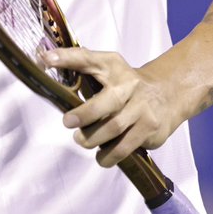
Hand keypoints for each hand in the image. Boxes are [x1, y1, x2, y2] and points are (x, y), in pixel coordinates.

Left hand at [42, 47, 183, 167]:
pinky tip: (101, 156)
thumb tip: (43, 63)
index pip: (87, 58)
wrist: (169, 94)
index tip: (45, 60)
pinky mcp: (150, 128)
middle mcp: (129, 84)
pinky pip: (125, 147)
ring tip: (82, 140)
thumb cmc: (126, 84)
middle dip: (85, 114)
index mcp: (112, 66)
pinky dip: (109, 155)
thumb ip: (78, 67)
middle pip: (108, 101)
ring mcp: (142, 107)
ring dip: (93, 139)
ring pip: (115, 127)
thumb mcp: (106, 69)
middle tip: (68, 123)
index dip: (66, 58)